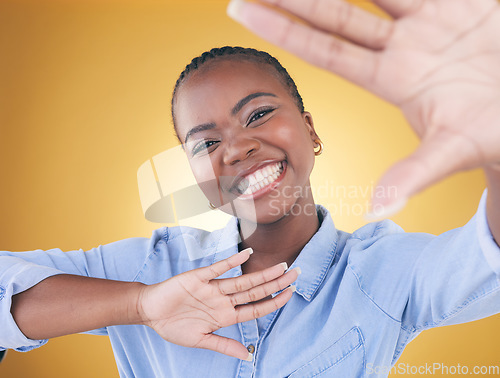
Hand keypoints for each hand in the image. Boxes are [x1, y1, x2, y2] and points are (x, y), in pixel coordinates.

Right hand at [137, 248, 298, 359]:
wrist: (150, 311)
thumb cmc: (174, 325)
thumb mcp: (200, 340)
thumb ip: (224, 346)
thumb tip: (247, 357)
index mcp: (225, 316)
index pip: (256, 308)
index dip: (274, 302)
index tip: (291, 293)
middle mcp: (223, 300)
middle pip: (255, 291)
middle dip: (276, 283)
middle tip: (296, 273)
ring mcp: (212, 288)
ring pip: (242, 281)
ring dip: (262, 274)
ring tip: (281, 267)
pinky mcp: (198, 278)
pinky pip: (218, 268)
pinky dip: (232, 261)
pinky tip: (247, 253)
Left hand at [228, 0, 499, 215]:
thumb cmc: (490, 133)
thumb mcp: (452, 150)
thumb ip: (413, 175)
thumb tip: (376, 210)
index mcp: (390, 79)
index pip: (323, 49)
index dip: (281, 30)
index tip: (239, 10)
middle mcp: (401, 45)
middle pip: (335, 10)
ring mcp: (429, 19)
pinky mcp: (461, 1)